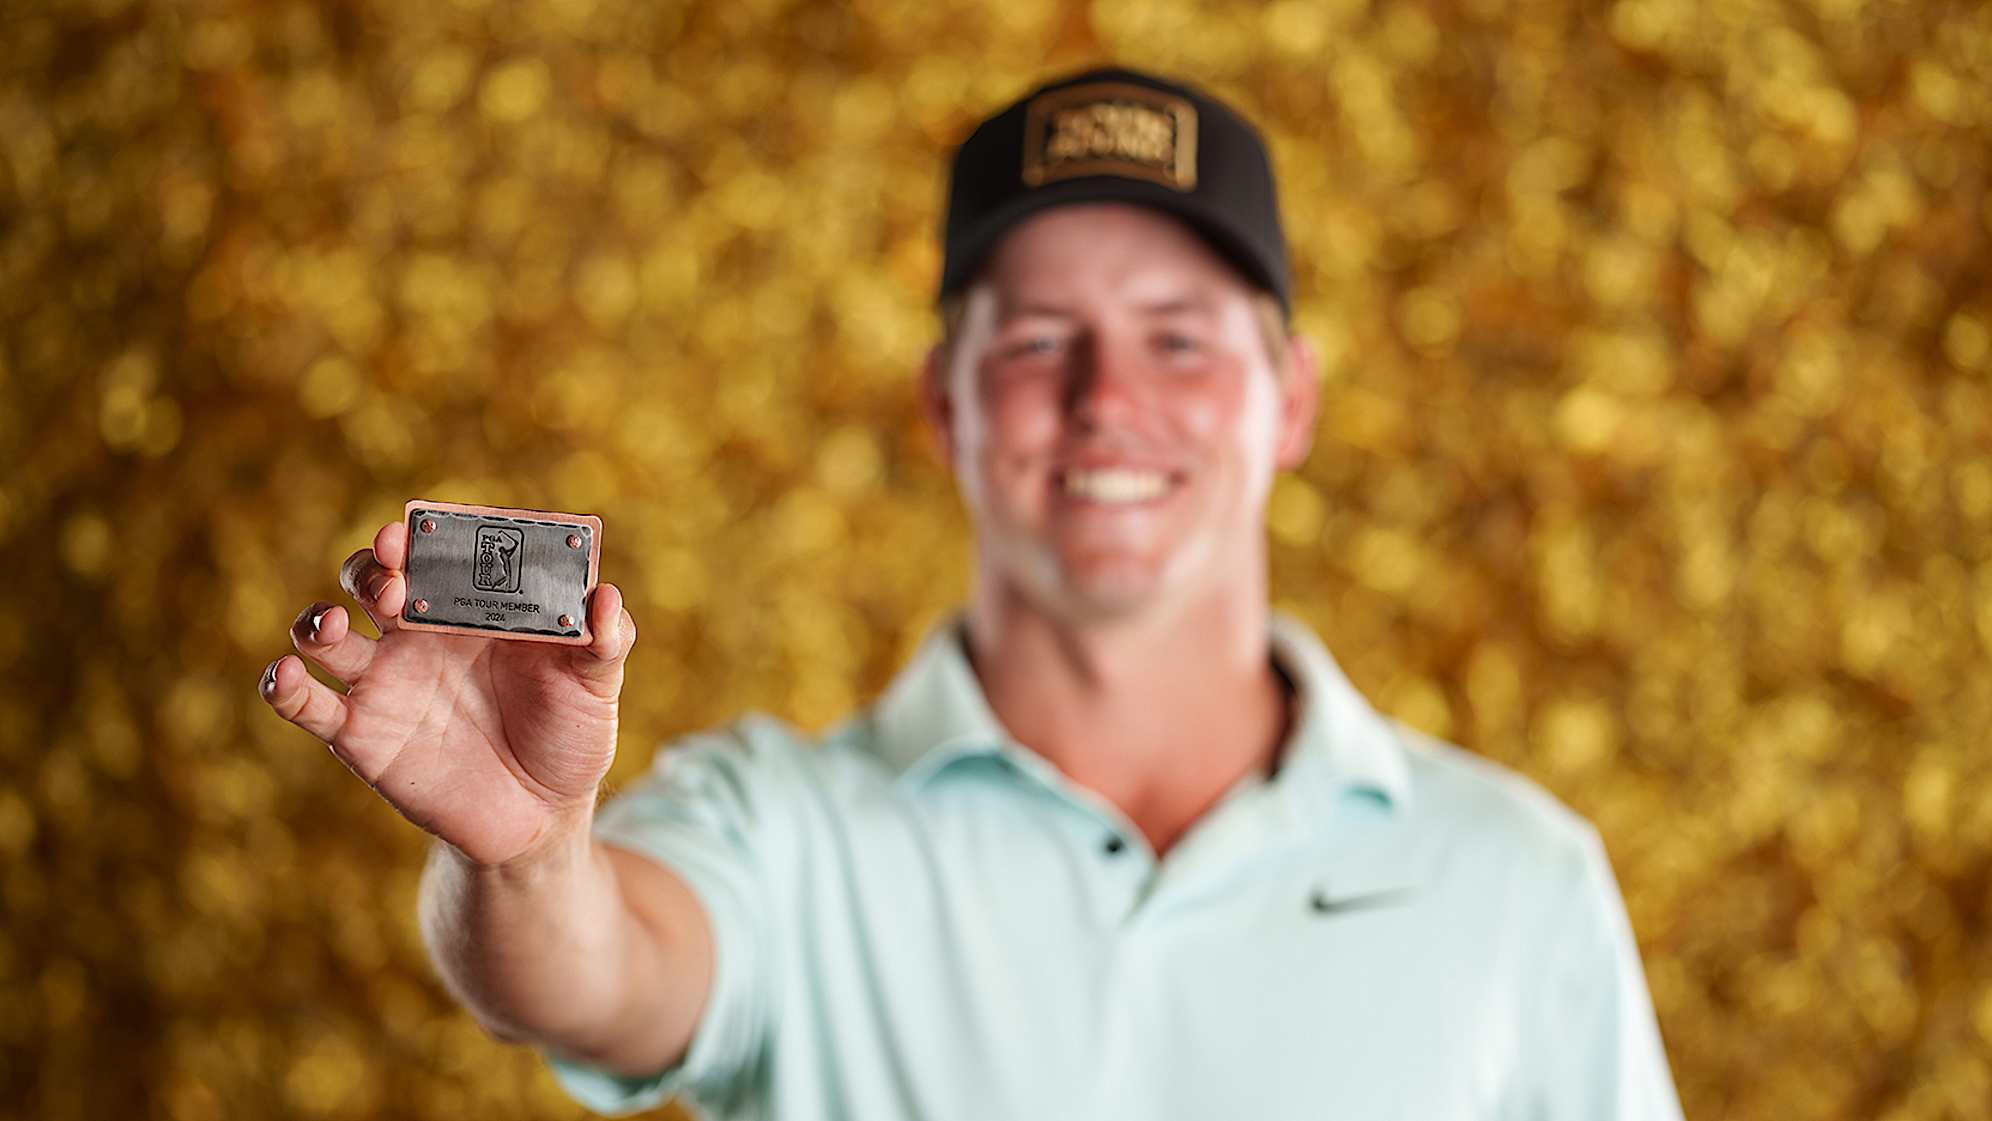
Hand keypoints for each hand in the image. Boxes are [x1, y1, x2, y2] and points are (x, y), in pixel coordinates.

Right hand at [259, 521, 637, 865]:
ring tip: (333, 625)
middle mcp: (418, 635)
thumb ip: (605, 641)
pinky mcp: (359, 735)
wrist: (542, 817)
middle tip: (396, 587)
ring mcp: (384, 682)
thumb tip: (605, 596)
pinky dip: (281, 686)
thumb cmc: (568, 736)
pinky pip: (305, 704)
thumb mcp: (597, 686)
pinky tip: (285, 676)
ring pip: (324, 633)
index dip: (419, 536)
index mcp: (471, 608)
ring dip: (316, 619)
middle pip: (371, 580)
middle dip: (373, 571)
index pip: (433, 554)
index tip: (416, 531)